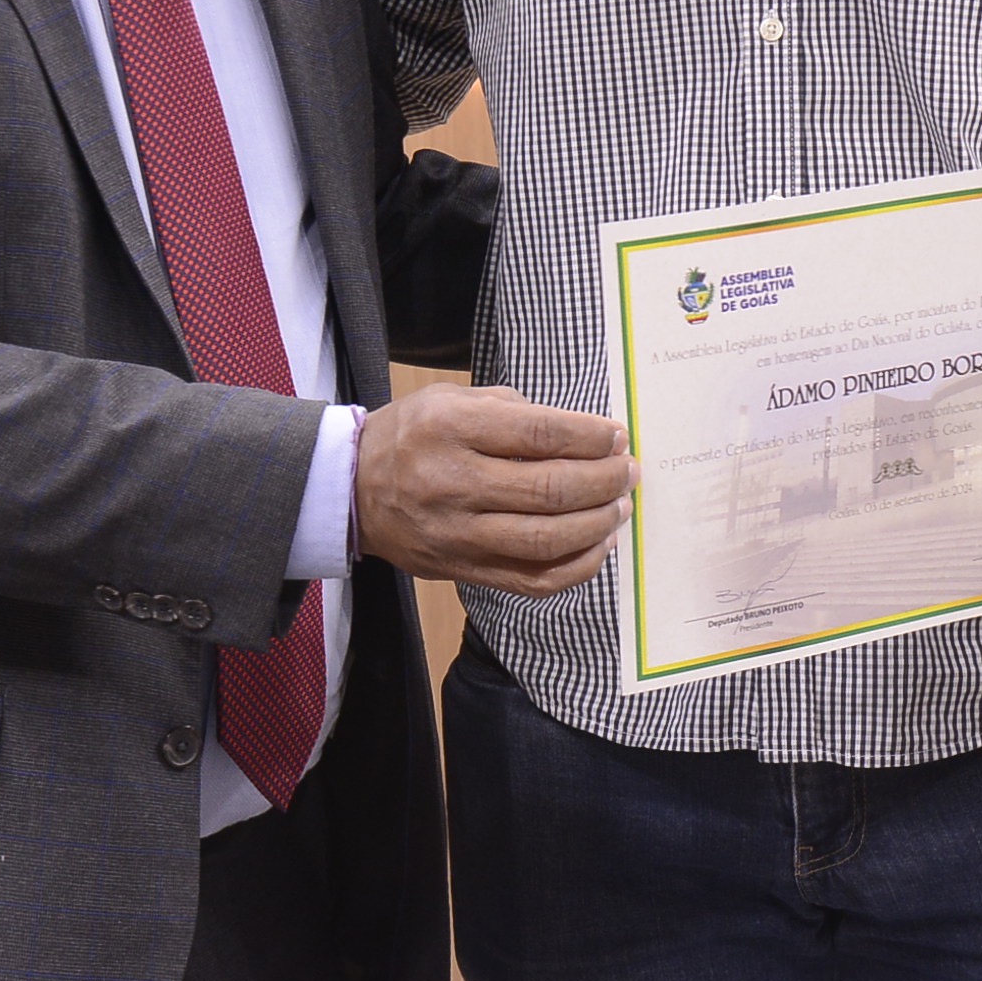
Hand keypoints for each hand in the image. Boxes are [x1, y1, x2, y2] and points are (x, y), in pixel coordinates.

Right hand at [354, 386, 632, 597]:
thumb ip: (514, 412)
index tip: (617, 436)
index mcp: (452, 428)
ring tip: (619, 507)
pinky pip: (532, 580)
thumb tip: (584, 434)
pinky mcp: (464, 570)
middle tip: (628, 471)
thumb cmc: (412, 435)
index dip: (590, 436)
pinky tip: (598, 546)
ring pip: (546, 539)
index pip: (540, 434)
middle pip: (550, 489)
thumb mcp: (453, 400)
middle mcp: (454, 482)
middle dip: (604, 480)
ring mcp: (459, 534)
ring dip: (597, 524)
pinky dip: (576, 568)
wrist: (353, 489)